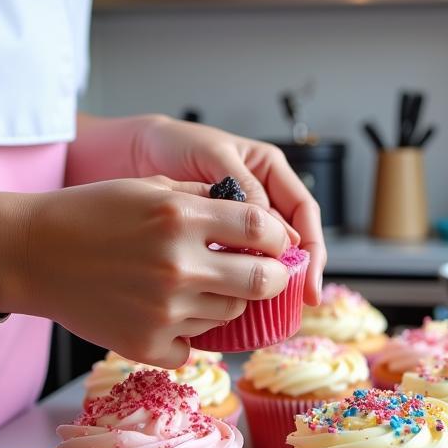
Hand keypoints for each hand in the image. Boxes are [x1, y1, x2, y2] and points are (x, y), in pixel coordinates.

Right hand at [0, 177, 290, 367]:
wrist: (30, 253)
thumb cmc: (88, 212)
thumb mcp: (148, 186)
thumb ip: (202, 197)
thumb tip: (254, 213)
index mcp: (180, 218)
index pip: (262, 228)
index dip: (280, 236)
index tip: (278, 241)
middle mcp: (178, 265)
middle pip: (262, 281)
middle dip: (272, 276)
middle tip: (264, 273)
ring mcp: (164, 310)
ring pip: (230, 314)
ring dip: (226, 300)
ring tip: (198, 286)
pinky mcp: (146, 344)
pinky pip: (193, 346)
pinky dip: (187, 333)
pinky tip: (166, 313)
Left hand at [131, 116, 325, 304]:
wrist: (135, 153)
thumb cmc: (175, 144)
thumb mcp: (213, 155)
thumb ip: (242, 185)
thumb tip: (269, 227)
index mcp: (269, 170)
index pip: (303, 211)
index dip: (312, 245)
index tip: (309, 276)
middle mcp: (261, 196)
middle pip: (293, 238)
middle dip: (299, 269)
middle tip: (301, 298)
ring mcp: (239, 220)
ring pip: (267, 254)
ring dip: (270, 277)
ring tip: (273, 303)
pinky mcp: (216, 239)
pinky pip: (236, 261)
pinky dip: (239, 279)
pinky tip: (238, 297)